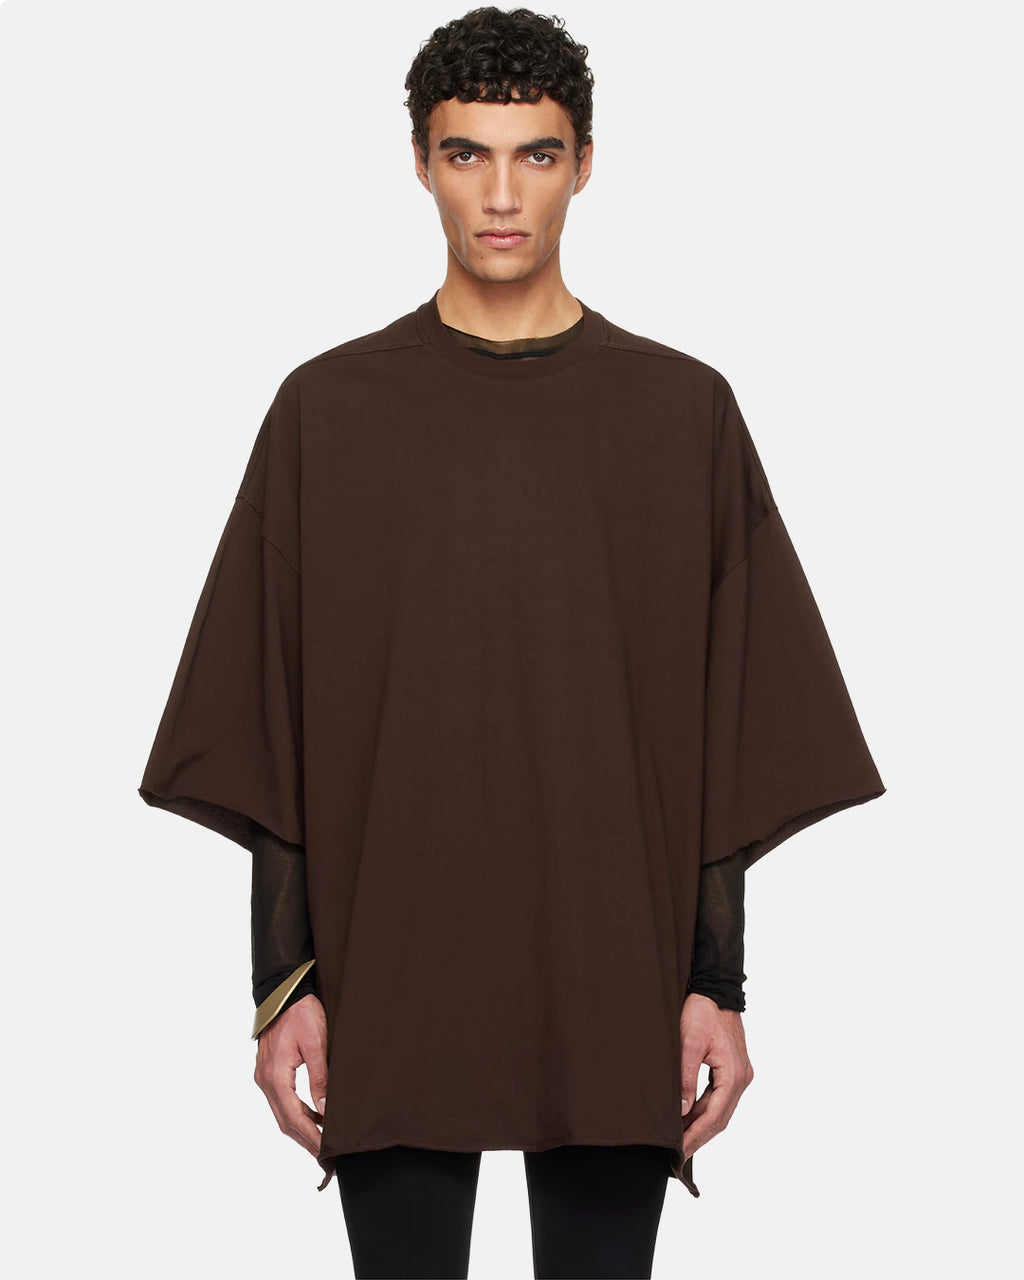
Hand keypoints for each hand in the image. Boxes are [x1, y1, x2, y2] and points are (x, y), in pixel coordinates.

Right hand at [254, 993, 327, 1157]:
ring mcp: (264, 1076)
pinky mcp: (269, 1071)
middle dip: (306, 1140)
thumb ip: (320, 1077)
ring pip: (282, 1113)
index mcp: (275, 1076)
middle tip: (326, 1158)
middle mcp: (265, 1080)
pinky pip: (282, 1100)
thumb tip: (325, 1109)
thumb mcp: (316, 1043)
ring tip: (323, 1141)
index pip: (293, 1118)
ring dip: (302, 1128)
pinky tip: (314, 1116)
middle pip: (285, 1121)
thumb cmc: (300, 1012)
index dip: (311, 1138)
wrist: (283, 990)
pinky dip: (297, 1113)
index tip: (326, 1153)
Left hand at [679, 991, 753, 1159]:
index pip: (715, 1115)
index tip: (680, 1150)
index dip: (696, 1135)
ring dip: (703, 1125)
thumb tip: (682, 1111)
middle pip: (721, 1117)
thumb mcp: (688, 1044)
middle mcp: (742, 1077)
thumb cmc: (702, 1012)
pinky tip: (691, 1118)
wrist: (716, 988)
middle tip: (678, 1154)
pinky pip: (721, 1097)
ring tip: (681, 1141)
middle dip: (700, 1137)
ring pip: (721, 1109)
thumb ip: (686, 1079)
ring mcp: (741, 1074)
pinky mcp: (734, 1069)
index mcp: (733, 1074)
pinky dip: (707, 1110)